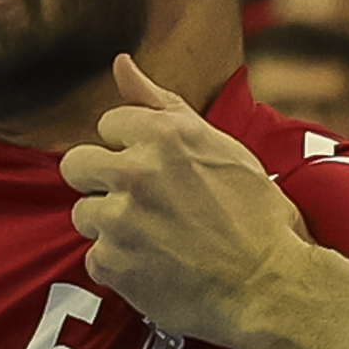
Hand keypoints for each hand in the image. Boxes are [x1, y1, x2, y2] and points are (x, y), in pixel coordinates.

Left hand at [66, 56, 305, 347]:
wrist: (272, 286)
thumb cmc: (258, 216)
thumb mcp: (220, 146)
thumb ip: (162, 104)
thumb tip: (120, 62)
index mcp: (165, 134)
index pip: (110, 123)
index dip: (132, 147)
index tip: (158, 171)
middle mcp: (136, 170)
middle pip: (77, 164)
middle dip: (102, 181)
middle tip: (141, 204)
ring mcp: (121, 219)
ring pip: (84, 214)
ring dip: (111, 227)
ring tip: (154, 240)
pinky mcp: (114, 264)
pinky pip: (95, 258)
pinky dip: (120, 267)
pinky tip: (155, 268)